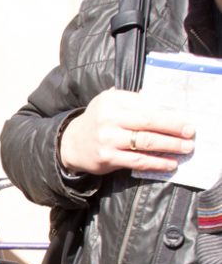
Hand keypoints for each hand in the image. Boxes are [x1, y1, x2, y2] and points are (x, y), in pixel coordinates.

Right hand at [59, 88, 195, 174]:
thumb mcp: (110, 103)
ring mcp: (108, 139)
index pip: (146, 104)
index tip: (185, 117)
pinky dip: (157, 162)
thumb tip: (165, 103)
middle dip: (173, 127)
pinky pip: (138, 160)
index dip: (168, 112)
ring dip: (170, 146)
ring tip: (185, 148)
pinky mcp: (108, 158)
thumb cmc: (98, 121)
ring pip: (146, 142)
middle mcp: (109, 118)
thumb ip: (134, 101)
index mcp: (113, 100)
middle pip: (149, 121)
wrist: (72, 143)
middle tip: (190, 132)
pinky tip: (170, 163)